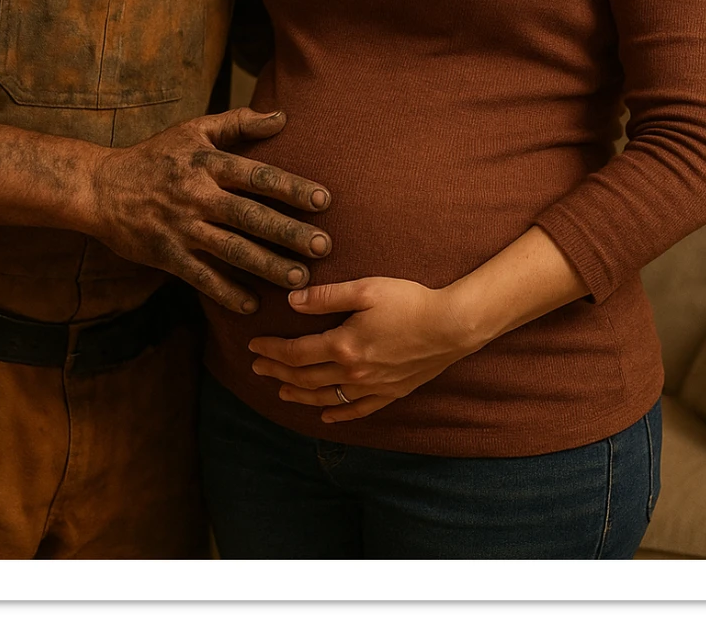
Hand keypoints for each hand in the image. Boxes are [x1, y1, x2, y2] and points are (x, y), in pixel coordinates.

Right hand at [88, 107, 331, 313]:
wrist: (101, 188)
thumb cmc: (155, 156)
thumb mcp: (193, 130)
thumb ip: (238, 123)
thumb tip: (282, 117)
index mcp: (207, 163)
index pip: (257, 176)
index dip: (291, 188)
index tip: (323, 200)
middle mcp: (197, 196)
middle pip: (251, 216)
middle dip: (289, 233)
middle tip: (324, 246)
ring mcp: (182, 228)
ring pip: (231, 250)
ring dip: (267, 266)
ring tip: (300, 278)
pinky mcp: (167, 255)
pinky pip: (201, 277)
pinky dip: (226, 292)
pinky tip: (252, 305)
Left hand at [248, 276, 477, 421]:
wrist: (451, 327)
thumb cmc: (409, 302)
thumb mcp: (366, 289)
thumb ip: (327, 296)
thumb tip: (293, 301)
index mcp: (343, 346)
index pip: (296, 352)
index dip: (272, 350)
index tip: (254, 345)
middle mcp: (353, 373)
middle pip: (305, 377)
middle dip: (277, 372)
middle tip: (257, 368)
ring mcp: (372, 387)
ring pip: (326, 398)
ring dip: (299, 395)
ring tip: (281, 391)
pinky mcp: (390, 394)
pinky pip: (357, 411)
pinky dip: (337, 415)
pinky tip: (324, 416)